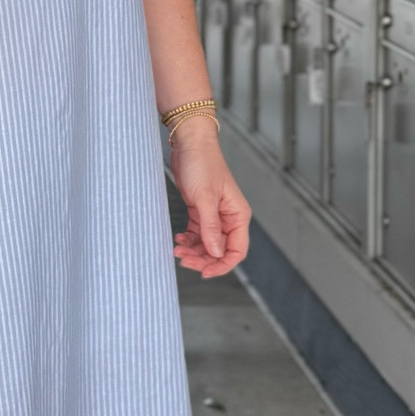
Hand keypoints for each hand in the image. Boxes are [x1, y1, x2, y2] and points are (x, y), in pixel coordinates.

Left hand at [169, 117, 251, 277]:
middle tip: (183, 260)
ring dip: (193, 250)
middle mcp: (229, 217)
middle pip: (220, 250)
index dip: (222, 265)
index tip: (204, 272)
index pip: (236, 251)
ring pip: (207, 243)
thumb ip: (210, 227)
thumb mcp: (205, 198)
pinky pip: (197, 233)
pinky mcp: (200, 210)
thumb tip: (216, 253)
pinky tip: (178, 239)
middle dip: (203, 259)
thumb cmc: (202, 164)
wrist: (189, 143)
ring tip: (177, 249)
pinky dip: (188, 239)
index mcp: (238, 215)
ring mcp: (215, 215)